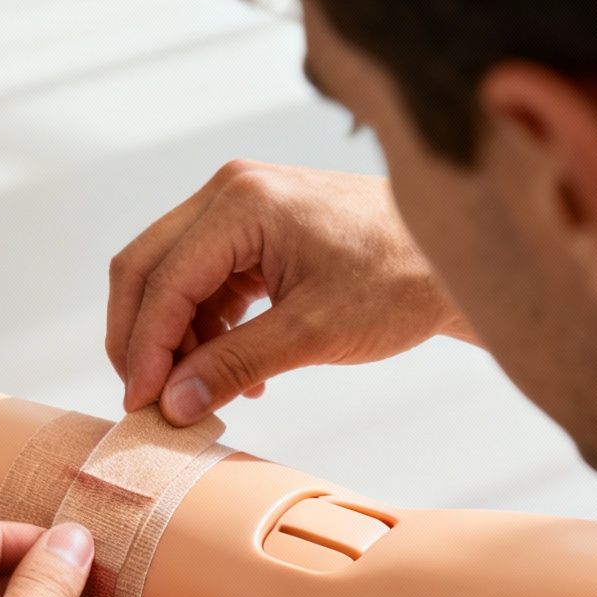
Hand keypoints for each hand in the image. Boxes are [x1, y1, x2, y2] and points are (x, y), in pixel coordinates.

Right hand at [106, 161, 469, 424]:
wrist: (454, 259)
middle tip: (149, 401)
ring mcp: (239, 206)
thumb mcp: (315, 333)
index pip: (163, 280)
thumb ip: (236, 365)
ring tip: (205, 393)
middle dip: (141, 341)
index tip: (143, 406)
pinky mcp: (252, 228)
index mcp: (241, 203)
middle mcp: (229, 191)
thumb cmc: (400, 281)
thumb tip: (173, 404)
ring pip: (170, 278)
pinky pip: (203, 280)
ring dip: (175, 339)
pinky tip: (233, 373)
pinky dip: (204, 328)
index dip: (144, 349)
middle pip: (146, 268)